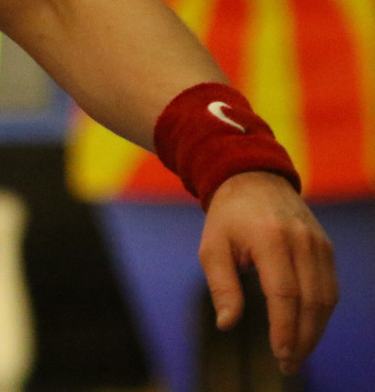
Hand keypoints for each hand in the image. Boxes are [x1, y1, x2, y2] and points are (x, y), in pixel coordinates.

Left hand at [199, 171, 337, 374]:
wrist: (253, 178)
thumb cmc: (227, 217)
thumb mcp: (212, 247)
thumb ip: (221, 286)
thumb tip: (226, 324)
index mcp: (269, 238)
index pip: (284, 294)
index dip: (285, 329)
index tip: (280, 356)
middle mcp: (301, 241)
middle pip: (312, 301)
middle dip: (302, 339)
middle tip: (288, 365)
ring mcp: (318, 243)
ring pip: (327, 298)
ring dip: (315, 331)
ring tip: (296, 354)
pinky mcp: (326, 247)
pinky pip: (330, 287)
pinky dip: (321, 313)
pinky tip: (307, 330)